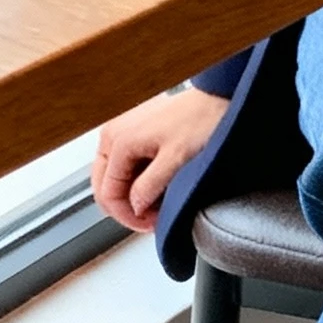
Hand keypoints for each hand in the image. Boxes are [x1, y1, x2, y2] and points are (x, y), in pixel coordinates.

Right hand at [92, 87, 228, 233]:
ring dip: (132, 195)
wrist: (217, 98)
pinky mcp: (134, 131)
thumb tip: (136, 207)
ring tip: (156, 205)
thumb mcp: (175, 159)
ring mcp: (122, 131)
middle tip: (150, 220)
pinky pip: (126, 164)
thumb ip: (150, 186)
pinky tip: (156, 187)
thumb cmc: (200, 119)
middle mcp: (113, 134)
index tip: (149, 224)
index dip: (128, 216)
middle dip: (126, 208)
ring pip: (114, 177)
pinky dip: (137, 180)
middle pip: (104, 186)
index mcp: (118, 141)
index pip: (108, 194)